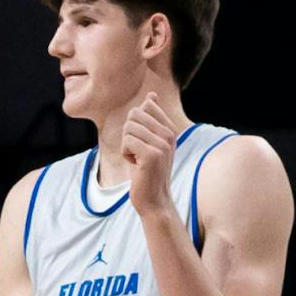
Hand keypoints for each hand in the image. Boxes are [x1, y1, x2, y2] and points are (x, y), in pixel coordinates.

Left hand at [122, 93, 177, 216]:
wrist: (154, 200)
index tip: (142, 142)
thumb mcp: (149, 142)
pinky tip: (136, 165)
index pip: (146, 106)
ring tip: (138, 159)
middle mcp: (169, 134)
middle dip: (128, 133)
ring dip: (126, 146)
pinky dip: (125, 154)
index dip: (135, 124)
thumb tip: (151, 95)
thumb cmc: (147, 172)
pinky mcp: (152, 155)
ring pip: (129, 128)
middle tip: (137, 152)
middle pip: (134, 114)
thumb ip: (150, 119)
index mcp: (170, 129)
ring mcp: (162, 144)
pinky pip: (127, 141)